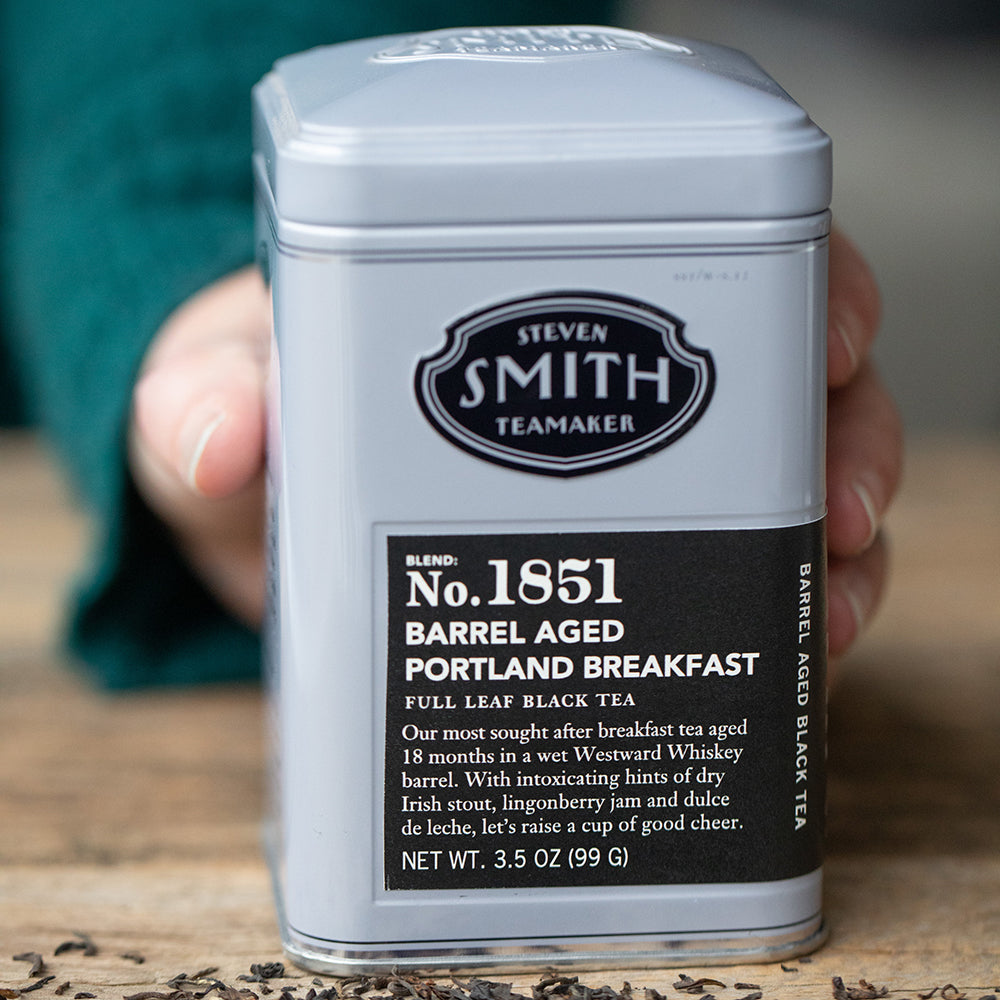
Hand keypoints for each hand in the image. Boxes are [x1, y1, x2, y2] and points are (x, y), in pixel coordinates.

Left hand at [128, 230, 902, 657]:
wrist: (263, 519)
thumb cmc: (254, 425)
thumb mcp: (213, 402)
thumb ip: (198, 402)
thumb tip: (225, 438)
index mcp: (523, 296)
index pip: (691, 251)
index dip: (785, 279)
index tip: (823, 331)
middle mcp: (596, 383)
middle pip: (771, 373)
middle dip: (835, 431)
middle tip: (839, 502)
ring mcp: (619, 476)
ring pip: (772, 483)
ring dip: (815, 542)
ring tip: (824, 605)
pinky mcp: (615, 566)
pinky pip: (723, 580)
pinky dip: (768, 613)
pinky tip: (786, 650)